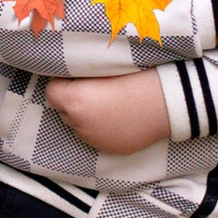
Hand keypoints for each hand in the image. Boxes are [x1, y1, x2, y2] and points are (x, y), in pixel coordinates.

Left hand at [51, 71, 172, 154]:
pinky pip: (94, 137)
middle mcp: (80, 123)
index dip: (62, 83)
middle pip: (62, 110)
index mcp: (75, 101)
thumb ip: (79, 74)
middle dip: (72, 100)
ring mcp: (94, 139)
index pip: (51, 92)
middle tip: (93, 89)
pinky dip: (99, 128)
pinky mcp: (108, 148)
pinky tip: (116, 117)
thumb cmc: (136, 77)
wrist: (167, 101)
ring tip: (107, 103)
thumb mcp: (103, 69)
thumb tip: (66, 72)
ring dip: (84, 116)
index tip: (75, 78)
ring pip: (77, 125)